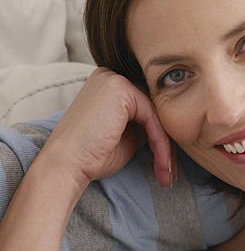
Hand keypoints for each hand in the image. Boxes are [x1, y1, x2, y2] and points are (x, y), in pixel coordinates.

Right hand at [37, 68, 174, 189]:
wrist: (66, 165)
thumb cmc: (92, 155)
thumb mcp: (127, 135)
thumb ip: (145, 123)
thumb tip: (171, 124)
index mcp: (110, 85)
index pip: (148, 107)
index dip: (162, 136)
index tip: (168, 164)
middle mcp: (112, 76)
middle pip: (155, 108)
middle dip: (167, 142)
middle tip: (171, 172)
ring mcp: (115, 79)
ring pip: (157, 114)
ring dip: (166, 148)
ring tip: (167, 174)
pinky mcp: (121, 88)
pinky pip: (153, 117)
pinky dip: (160, 143)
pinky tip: (162, 163)